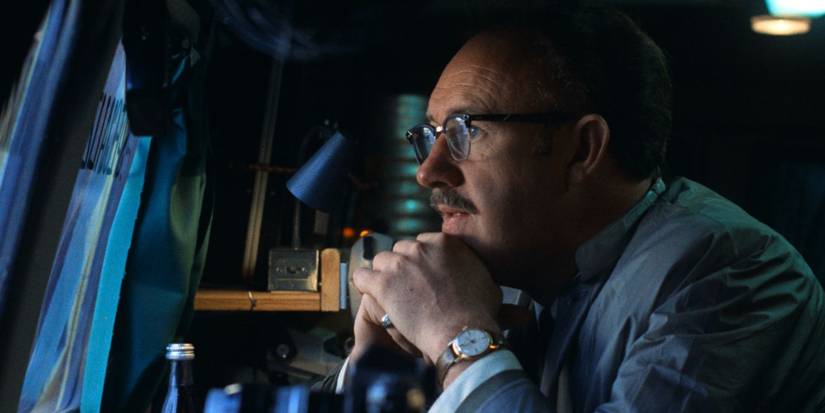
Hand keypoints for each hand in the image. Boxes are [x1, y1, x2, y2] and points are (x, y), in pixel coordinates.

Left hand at [352, 233, 502, 364]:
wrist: (462, 332)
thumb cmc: (479, 312)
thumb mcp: (487, 281)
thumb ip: (474, 269)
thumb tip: (475, 273)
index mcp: (444, 242)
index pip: (422, 242)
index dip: (421, 260)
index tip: (422, 275)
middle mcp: (420, 247)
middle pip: (400, 249)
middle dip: (402, 266)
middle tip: (407, 287)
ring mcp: (399, 264)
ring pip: (381, 261)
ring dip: (383, 274)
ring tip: (389, 293)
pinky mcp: (382, 283)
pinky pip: (361, 276)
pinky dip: (363, 284)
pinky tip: (369, 293)